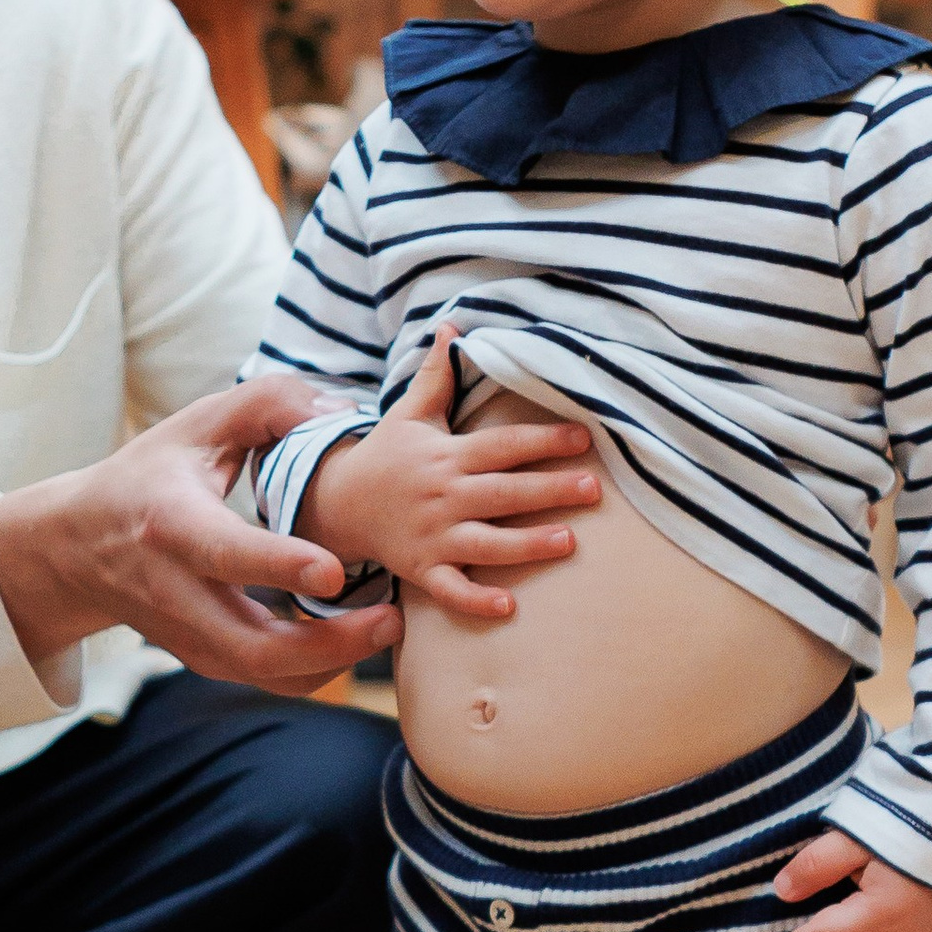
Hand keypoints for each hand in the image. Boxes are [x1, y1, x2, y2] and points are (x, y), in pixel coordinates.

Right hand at [0, 376, 402, 697]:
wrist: (80, 546)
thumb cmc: (149, 475)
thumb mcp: (195, 425)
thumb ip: (266, 404)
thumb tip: (338, 410)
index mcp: (172, 525)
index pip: (225, 553)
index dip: (279, 566)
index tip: (334, 572)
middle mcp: (177, 592)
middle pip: (252, 645)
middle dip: (328, 645)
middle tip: (392, 620)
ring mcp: (189, 635)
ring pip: (264, 674)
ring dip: (332, 663)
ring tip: (386, 627)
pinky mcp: (203, 659)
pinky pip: (266, 679)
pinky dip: (316, 669)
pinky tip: (355, 638)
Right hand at [304, 332, 597, 622]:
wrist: (337, 504)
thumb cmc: (387, 456)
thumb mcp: (409, 413)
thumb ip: (437, 375)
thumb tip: (450, 325)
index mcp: (448, 456)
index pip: (502, 445)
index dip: (543, 440)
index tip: (583, 437)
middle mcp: (444, 495)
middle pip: (505, 492)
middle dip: (550, 489)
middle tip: (594, 489)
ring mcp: (434, 535)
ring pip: (487, 542)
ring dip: (528, 544)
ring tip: (568, 542)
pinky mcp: (423, 569)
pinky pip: (452, 589)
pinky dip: (477, 600)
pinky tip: (509, 607)